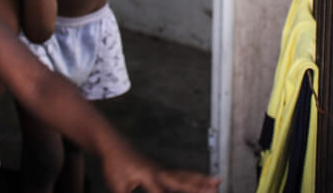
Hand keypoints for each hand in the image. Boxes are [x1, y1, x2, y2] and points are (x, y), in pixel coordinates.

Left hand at [102, 144, 219, 192]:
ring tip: (218, 181)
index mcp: (149, 176)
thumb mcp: (117, 186)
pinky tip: (201, 180)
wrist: (113, 145)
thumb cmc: (114, 165)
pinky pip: (181, 174)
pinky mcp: (161, 169)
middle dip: (199, 188)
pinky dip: (193, 177)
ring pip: (185, 176)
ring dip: (202, 179)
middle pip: (183, 182)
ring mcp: (162, 169)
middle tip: (216, 190)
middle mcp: (160, 172)